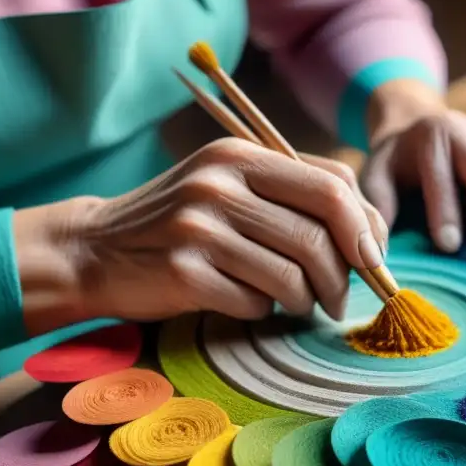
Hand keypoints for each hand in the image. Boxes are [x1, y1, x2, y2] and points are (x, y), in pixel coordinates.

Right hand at [10, 138, 387, 330]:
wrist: (92, 250)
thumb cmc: (177, 223)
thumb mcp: (227, 186)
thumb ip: (287, 194)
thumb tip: (368, 232)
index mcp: (240, 154)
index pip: (333, 184)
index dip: (366, 226)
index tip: (373, 259)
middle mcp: (221, 183)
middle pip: (321, 232)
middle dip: (346, 275)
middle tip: (342, 299)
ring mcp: (200, 227)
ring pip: (293, 275)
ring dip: (308, 300)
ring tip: (300, 305)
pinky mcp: (184, 272)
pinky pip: (255, 302)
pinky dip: (263, 311)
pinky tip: (248, 303)